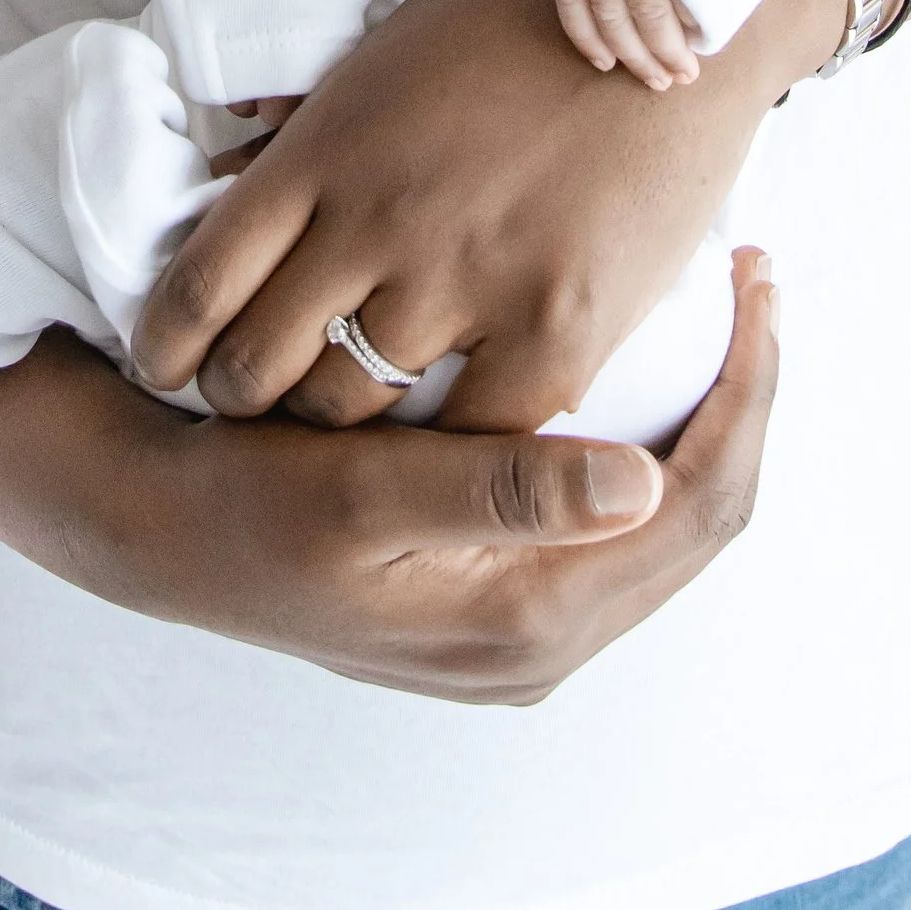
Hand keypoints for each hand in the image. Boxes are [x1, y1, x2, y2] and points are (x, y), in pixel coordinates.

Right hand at [0, 257, 779, 704]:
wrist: (154, 534)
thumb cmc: (245, 507)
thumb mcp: (358, 497)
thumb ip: (499, 493)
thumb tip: (644, 483)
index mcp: (529, 622)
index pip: (701, 504)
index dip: (747, 388)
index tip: (756, 275)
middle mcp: (540, 636)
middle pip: (702, 507)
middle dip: (739, 389)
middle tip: (750, 273)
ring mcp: (516, 617)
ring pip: (664, 504)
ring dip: (695, 404)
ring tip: (703, 300)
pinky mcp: (486, 584)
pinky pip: (606, 503)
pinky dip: (635, 420)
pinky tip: (620, 345)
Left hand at [133, 0, 841, 431]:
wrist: (666, 4)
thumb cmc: (520, 20)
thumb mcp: (385, 56)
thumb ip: (307, 139)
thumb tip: (226, 189)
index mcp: (326, 150)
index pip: (198, 285)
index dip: (165, 346)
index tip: (167, 367)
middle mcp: (378, 221)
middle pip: (257, 368)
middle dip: (242, 397)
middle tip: (258, 404)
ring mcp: (466, 279)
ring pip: (352, 410)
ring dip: (341, 426)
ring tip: (349, 427)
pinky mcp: (557, 327)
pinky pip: (471, 439)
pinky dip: (452, 448)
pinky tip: (450, 440)